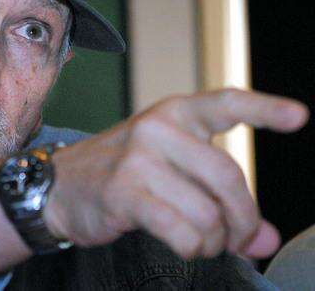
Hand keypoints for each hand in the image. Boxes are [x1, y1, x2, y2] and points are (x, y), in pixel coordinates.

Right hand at [45, 89, 307, 259]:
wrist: (59, 184)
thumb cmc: (121, 172)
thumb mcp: (170, 170)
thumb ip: (218, 196)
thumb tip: (267, 238)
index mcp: (173, 113)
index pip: (224, 102)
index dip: (264, 108)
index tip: (299, 117)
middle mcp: (158, 128)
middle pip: (229, 177)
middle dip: (243, 219)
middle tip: (238, 237)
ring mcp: (139, 159)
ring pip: (208, 212)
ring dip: (215, 240)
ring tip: (203, 241)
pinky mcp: (125, 192)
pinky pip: (182, 231)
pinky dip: (193, 248)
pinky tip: (185, 246)